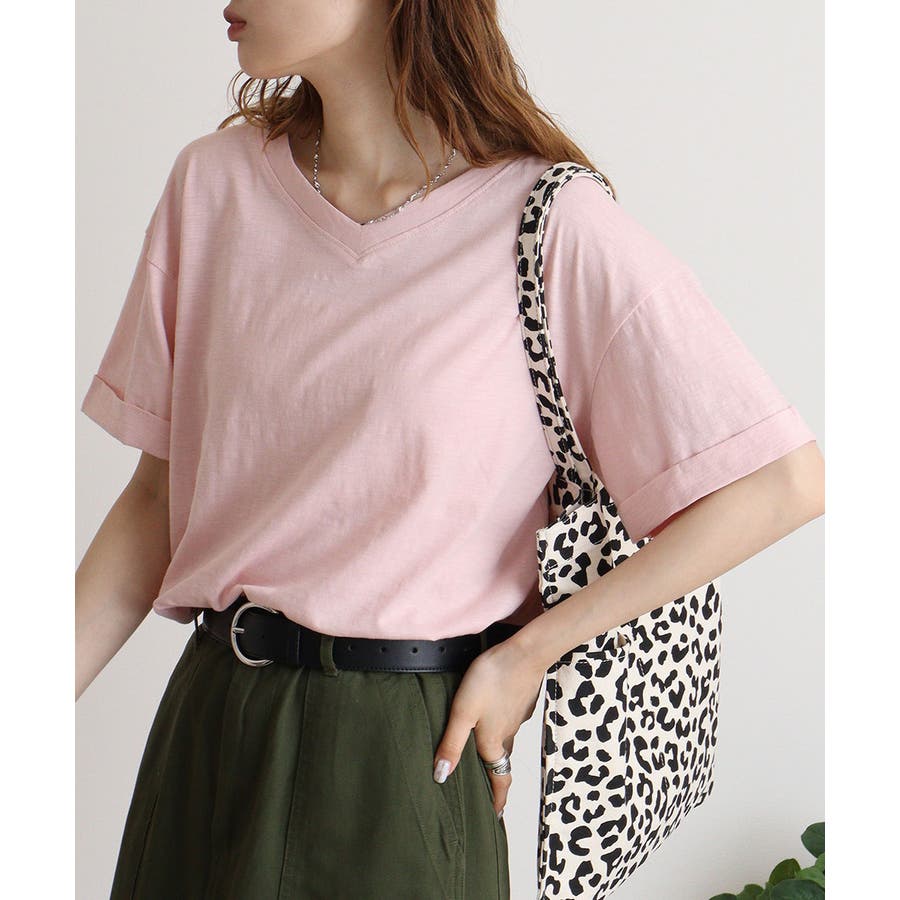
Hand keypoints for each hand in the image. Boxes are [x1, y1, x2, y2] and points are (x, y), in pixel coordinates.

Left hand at [431, 635, 545, 817]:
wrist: (525, 654)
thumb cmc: (491, 680)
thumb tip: (441, 777)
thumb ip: (452, 744)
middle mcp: (507, 735)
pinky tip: (495, 719)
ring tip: (488, 759)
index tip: (496, 818)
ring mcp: (516, 717)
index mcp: (492, 743)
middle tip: (491, 794)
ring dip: (499, 755)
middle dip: (497, 781)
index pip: (499, 781)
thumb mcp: (463, 712)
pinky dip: (503, 730)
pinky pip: (510, 723)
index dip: (498, 801)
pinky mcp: (521, 702)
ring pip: (506, 742)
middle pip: (502, 764)